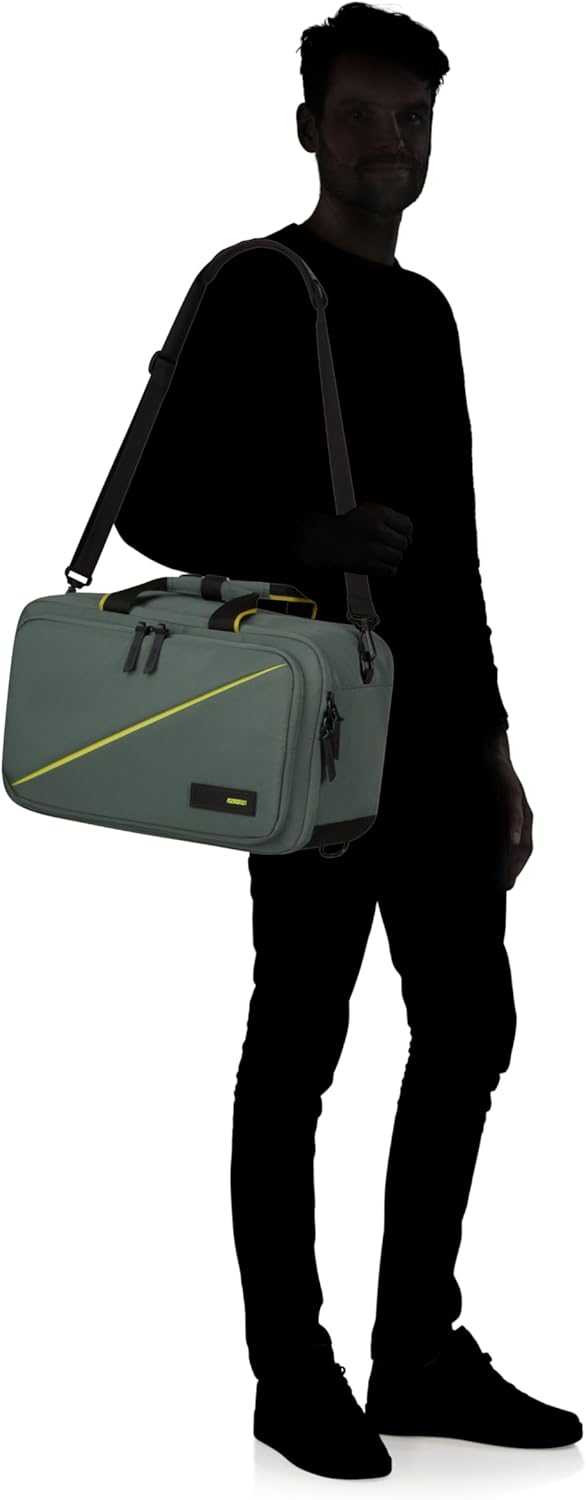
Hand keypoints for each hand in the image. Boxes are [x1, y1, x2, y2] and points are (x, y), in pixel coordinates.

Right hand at [307, 502, 413, 576]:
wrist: (323, 541)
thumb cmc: (344, 527)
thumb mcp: (368, 511)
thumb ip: (390, 518)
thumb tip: (408, 533)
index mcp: (379, 513)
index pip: (407, 525)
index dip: (404, 531)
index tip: (401, 534)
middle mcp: (377, 530)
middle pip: (404, 543)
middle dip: (397, 545)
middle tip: (386, 544)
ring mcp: (374, 549)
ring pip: (398, 557)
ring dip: (392, 557)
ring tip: (380, 553)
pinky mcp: (370, 566)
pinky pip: (390, 570)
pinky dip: (386, 569)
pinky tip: (378, 562)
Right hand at [484, 754, 533, 890]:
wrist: (491, 752)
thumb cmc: (488, 782)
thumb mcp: (488, 811)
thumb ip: (487, 829)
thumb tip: (482, 848)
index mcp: (517, 820)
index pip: (521, 850)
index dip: (515, 869)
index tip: (506, 885)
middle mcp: (523, 814)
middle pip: (524, 848)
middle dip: (515, 869)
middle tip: (505, 885)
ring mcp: (520, 803)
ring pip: (522, 835)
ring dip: (516, 857)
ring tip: (508, 875)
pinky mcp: (513, 790)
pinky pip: (516, 812)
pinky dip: (515, 828)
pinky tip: (511, 841)